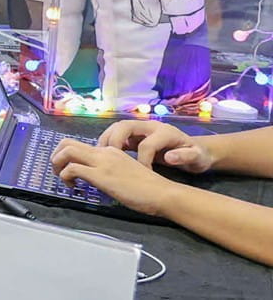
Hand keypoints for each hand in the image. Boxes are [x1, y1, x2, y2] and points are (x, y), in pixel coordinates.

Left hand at [50, 139, 178, 215]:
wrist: (163, 193)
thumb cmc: (148, 187)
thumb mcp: (124, 172)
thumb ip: (109, 169)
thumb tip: (94, 176)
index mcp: (110, 151)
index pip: (80, 144)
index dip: (67, 155)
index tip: (68, 169)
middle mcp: (104, 152)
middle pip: (67, 142)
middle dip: (56, 155)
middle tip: (58, 170)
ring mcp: (102, 162)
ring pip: (67, 151)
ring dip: (57, 164)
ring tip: (62, 178)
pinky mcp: (101, 175)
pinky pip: (73, 169)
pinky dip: (65, 176)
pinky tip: (73, 187)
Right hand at [95, 119, 213, 172]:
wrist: (197, 150)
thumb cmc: (197, 155)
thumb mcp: (197, 158)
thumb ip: (185, 157)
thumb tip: (169, 158)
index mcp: (164, 132)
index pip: (146, 144)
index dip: (142, 160)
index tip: (144, 174)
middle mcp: (150, 126)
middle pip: (124, 126)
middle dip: (114, 141)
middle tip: (108, 158)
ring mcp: (142, 129)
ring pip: (117, 127)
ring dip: (107, 139)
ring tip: (101, 155)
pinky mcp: (136, 135)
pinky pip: (118, 134)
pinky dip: (109, 142)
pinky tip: (106, 155)